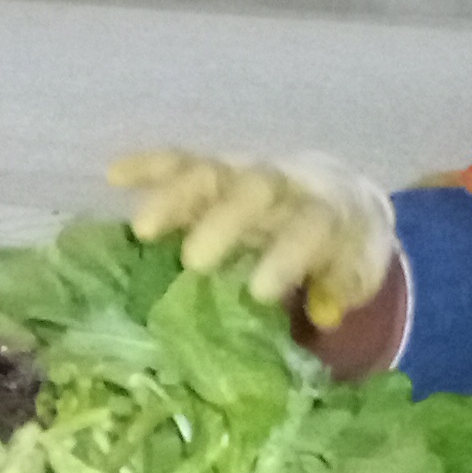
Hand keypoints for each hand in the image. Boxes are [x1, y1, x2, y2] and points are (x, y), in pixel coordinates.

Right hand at [107, 148, 396, 328]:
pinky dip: (149, 166)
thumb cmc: (343, 245)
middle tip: (193, 262)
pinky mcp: (216, 170)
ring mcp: (245, 174)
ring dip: (177, 195)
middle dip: (224, 221)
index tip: (259, 291)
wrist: (343, 195)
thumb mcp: (358, 271)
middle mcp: (285, 186)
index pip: (310, 226)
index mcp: (327, 212)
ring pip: (211, 172)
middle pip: (255, 189)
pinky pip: (182, 160)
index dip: (286, 254)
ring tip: (142, 229)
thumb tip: (324, 312)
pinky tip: (113, 176)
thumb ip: (342, 288)